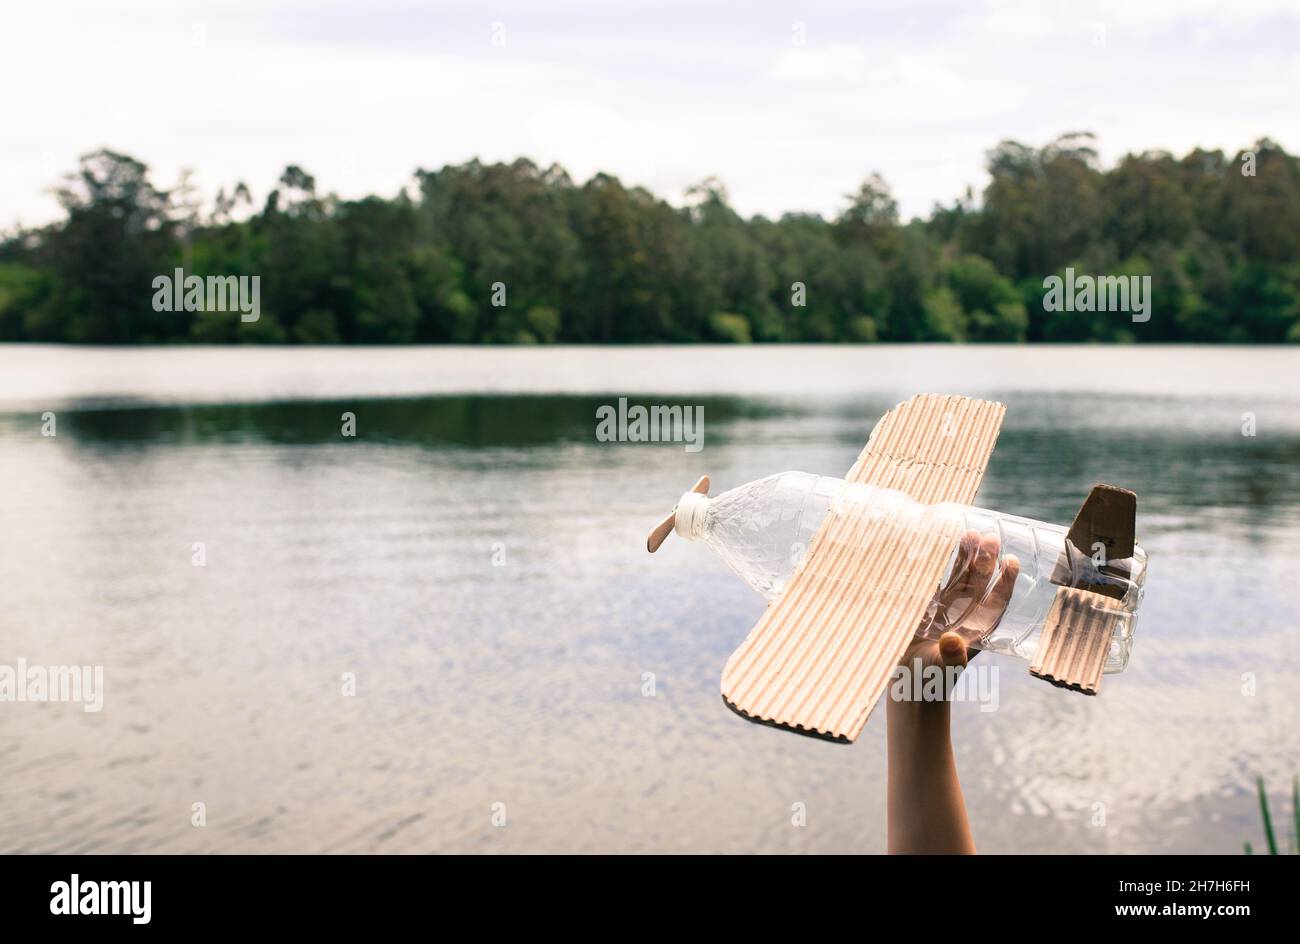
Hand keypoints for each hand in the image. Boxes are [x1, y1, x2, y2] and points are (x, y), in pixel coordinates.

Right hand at [900, 530, 1019, 672]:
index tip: (1011, 562)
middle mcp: (964, 615)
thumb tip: (953, 642)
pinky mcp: (924, 607)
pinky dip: (936, 566)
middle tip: (990, 537)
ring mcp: (945, 610)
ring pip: (959, 578)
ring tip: (969, 533)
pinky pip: (933, 582)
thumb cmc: (931, 681)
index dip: (1005, 582)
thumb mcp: (941, 670)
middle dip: (985, 561)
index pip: (996, 602)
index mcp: (977, 629)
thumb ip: (950, 657)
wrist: (908, 684)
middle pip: (979, 583)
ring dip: (964, 557)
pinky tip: (937, 546)